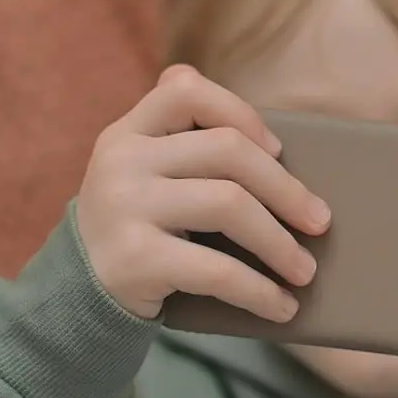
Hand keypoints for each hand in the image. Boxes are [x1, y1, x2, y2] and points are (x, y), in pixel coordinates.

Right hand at [76, 65, 330, 320]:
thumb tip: (284, 156)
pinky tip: (281, 307)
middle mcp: (121, 160)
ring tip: (306, 271)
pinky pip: (216, 269)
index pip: (186, 90)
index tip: (278, 150)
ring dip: (280, 243)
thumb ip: (187, 149)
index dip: (241, 113)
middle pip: (227, 150)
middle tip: (321, 222)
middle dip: (286, 188)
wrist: (76, 298)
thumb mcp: (147, 179)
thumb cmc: (139, 232)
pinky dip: (259, 291)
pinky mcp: (133, 259)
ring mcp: (123, 207)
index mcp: (128, 132)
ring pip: (230, 204)